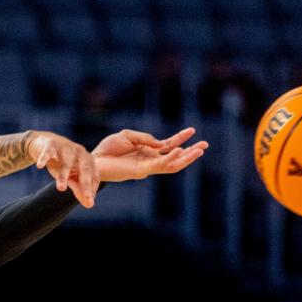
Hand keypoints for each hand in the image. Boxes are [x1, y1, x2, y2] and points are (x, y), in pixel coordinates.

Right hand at [28, 131, 98, 207]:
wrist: (45, 143)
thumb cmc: (62, 162)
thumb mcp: (71, 176)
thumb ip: (80, 189)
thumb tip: (90, 205)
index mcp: (88, 160)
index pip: (93, 176)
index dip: (91, 188)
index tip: (89, 201)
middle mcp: (80, 153)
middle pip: (84, 169)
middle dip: (85, 183)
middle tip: (87, 197)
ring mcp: (65, 148)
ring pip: (65, 164)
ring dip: (63, 176)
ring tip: (61, 188)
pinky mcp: (51, 145)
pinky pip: (48, 153)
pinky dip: (43, 158)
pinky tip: (39, 166)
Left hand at [92, 127, 207, 181]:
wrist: (95, 159)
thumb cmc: (109, 148)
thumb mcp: (129, 136)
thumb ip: (147, 139)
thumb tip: (163, 144)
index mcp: (148, 152)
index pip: (168, 146)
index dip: (181, 138)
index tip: (193, 130)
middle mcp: (150, 160)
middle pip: (175, 158)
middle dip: (191, 152)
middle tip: (205, 145)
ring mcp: (147, 166)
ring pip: (172, 165)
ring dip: (186, 158)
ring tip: (199, 150)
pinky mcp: (142, 170)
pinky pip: (160, 165)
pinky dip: (171, 158)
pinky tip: (179, 151)